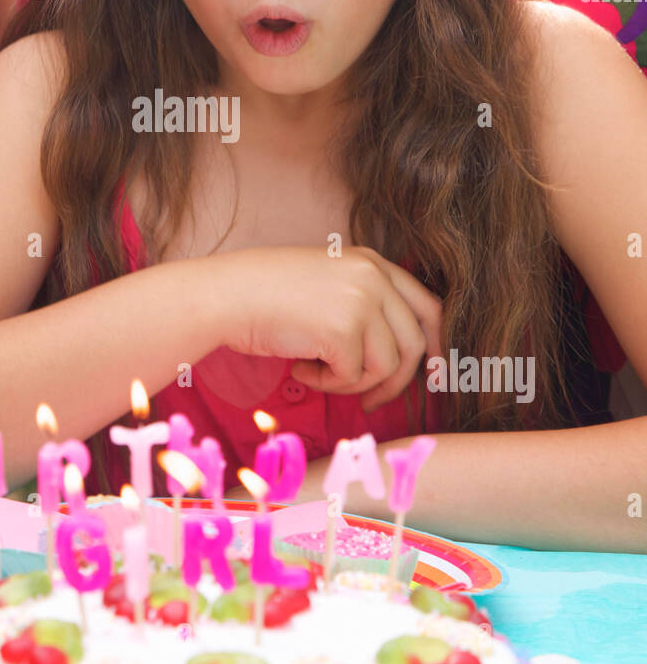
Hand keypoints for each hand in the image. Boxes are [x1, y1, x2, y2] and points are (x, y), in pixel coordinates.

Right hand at [213, 246, 444, 410]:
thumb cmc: (266, 295)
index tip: (431, 375)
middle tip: (371, 400)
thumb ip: (365, 303)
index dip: (436, 346)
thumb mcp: (328, 283)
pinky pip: (352, 376)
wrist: (226, 296)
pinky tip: (300, 368)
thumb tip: (398, 355)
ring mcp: (361, 302)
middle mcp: (374, 277)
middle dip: (396, 381)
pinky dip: (327, 383)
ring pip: (385, 366)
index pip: (428, 307)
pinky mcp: (343, 330)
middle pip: (413, 343)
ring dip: (351, 382)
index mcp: (373, 262)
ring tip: (317, 373)